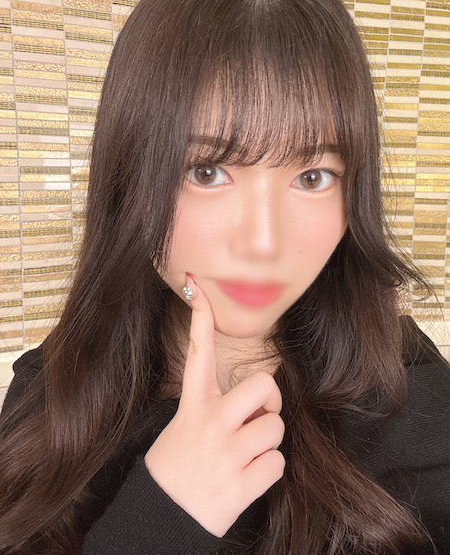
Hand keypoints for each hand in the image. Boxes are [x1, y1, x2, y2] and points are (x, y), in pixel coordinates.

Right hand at [144, 274, 284, 537]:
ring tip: (244, 456)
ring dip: (267, 444)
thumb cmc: (178, 467)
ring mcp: (226, 452)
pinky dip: (267, 472)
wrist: (161, 519)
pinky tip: (244, 479)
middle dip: (271, 401)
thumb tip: (261, 397)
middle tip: (259, 416)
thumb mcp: (185, 427)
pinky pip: (278, 464)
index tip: (199, 291)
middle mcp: (210, 423)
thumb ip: (217, 408)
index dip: (200, 321)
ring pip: (276, 428)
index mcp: (193, 406)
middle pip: (264, 386)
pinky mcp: (241, 483)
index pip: (198, 354)